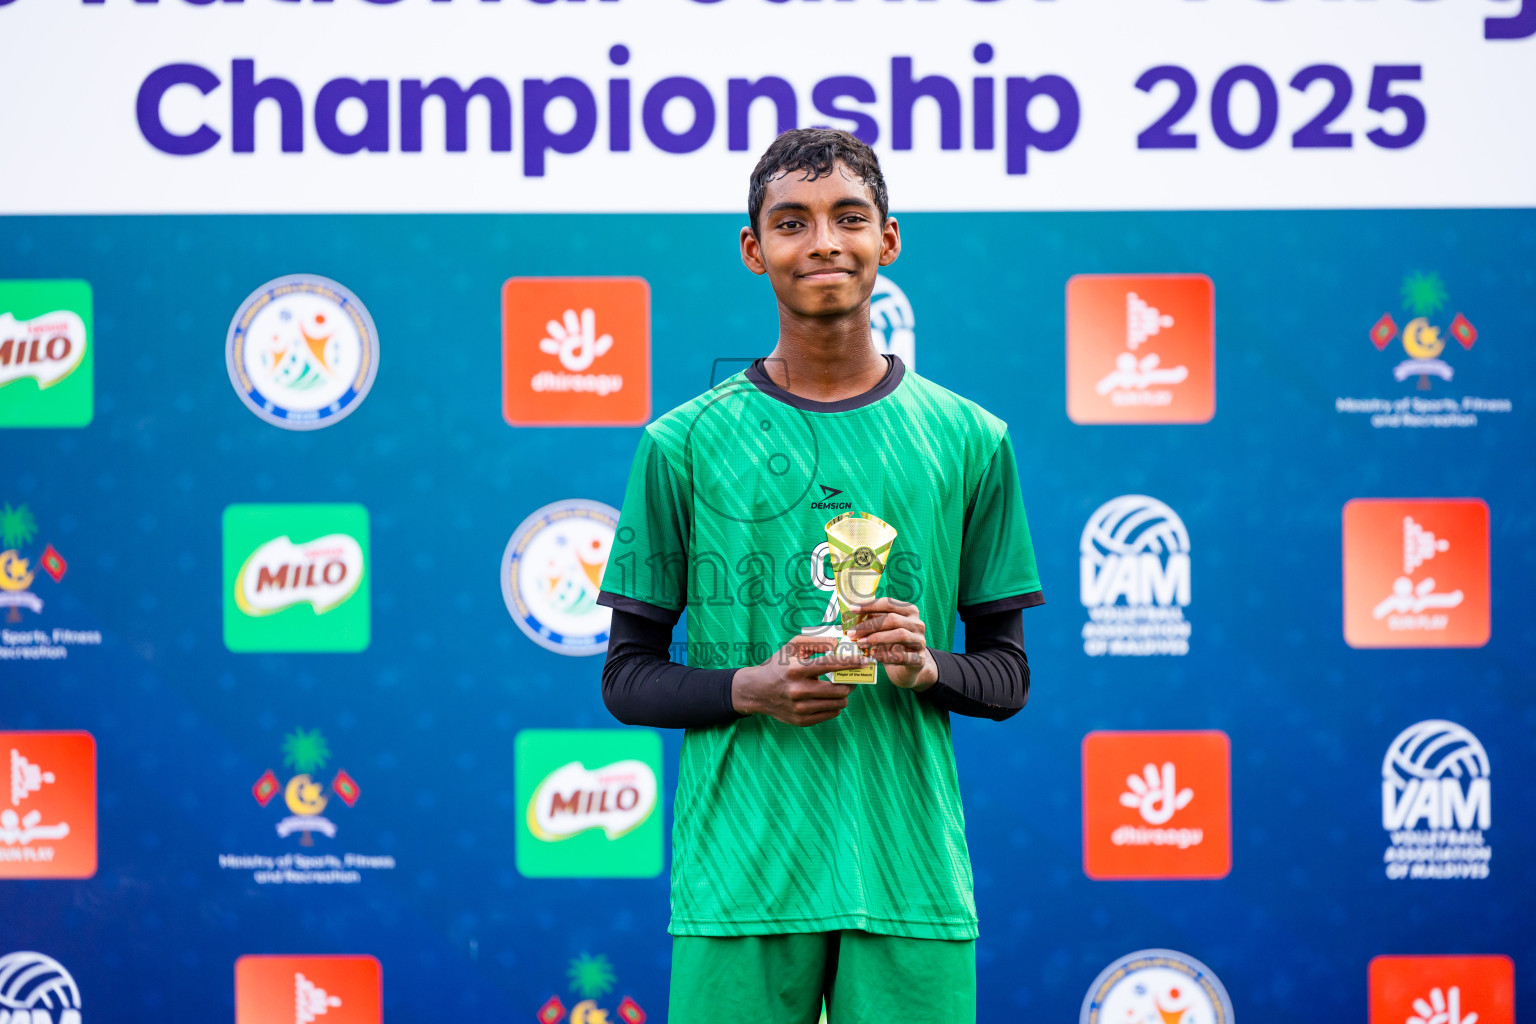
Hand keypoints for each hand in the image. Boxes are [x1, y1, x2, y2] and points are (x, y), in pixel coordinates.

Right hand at [731, 634, 867, 726]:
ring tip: (840, 687)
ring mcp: (799, 708)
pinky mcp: (801, 721)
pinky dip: (835, 705)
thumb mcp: (792, 646)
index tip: (866, 661)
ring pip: (838, 704)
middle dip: (851, 682)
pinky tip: (829, 698)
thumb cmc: (778, 665)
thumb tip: (839, 643)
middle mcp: (797, 690)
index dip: (851, 662)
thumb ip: (816, 641)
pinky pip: (831, 714)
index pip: (830, 664)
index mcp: (796, 670)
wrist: (757, 691)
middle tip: (853, 677)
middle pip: (839, 689)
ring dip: (844, 694)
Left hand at [846, 597, 937, 690]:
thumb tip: (853, 614)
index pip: (889, 603)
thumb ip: (873, 620)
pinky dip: (886, 655)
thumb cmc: (893, 644)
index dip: (870, 605)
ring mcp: (920, 641)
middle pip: (893, 619)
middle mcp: (917, 624)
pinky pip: (903, 656)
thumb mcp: (884, 629)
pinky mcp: (920, 659)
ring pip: (900, 634)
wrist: (909, 668)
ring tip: (860, 643)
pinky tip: (873, 655)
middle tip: (852, 633)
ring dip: (877, 638)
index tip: (852, 609)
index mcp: (909, 611)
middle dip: (869, 625)